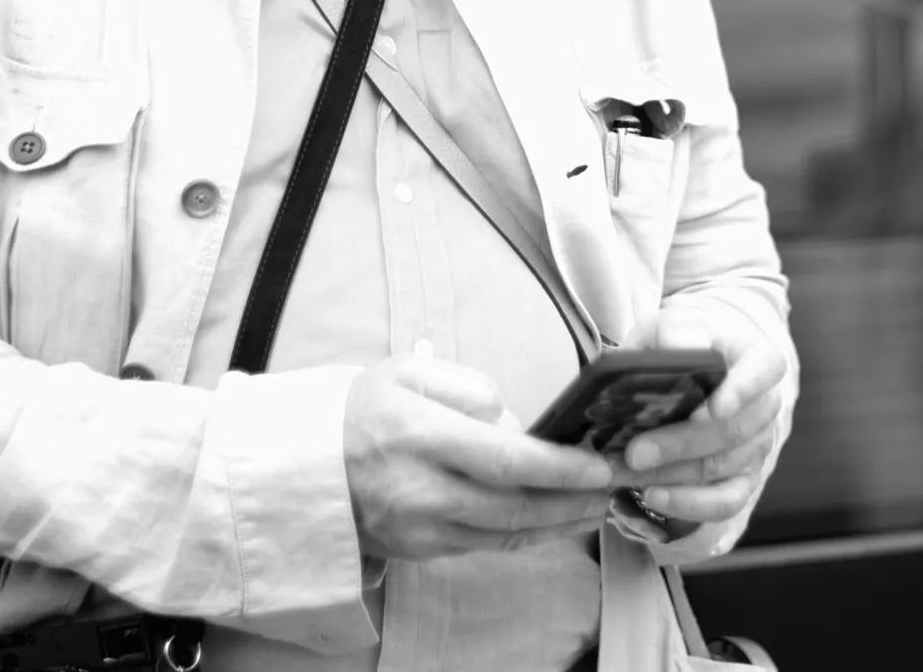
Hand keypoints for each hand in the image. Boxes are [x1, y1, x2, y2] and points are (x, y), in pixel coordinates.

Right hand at [344, 354, 614, 561]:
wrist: (305, 466)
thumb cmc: (363, 409)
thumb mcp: (408, 372)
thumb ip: (469, 388)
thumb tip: (516, 425)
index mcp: (420, 436)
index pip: (506, 460)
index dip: (561, 468)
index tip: (601, 465)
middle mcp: (421, 491)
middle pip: (515, 506)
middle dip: (575, 500)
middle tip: (617, 487)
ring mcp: (421, 529)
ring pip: (507, 534)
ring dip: (560, 523)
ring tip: (600, 505)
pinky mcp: (422, 550)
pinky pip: (487, 546)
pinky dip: (528, 535)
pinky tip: (557, 520)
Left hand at [610, 307, 787, 527]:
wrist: (686, 369)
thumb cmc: (677, 343)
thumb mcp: (669, 325)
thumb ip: (676, 332)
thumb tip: (683, 346)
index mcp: (754, 357)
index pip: (765, 369)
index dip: (743, 390)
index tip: (713, 408)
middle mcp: (764, 405)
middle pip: (732, 430)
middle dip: (680, 444)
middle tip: (634, 452)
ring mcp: (757, 446)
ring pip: (721, 468)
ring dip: (670, 475)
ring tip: (623, 473)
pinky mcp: (742, 479)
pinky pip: (725, 502)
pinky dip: (688, 504)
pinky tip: (652, 496)